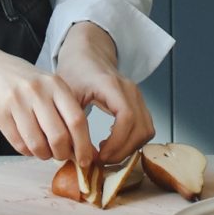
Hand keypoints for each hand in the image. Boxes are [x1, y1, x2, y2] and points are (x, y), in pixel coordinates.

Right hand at [0, 51, 97, 168]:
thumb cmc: (21, 79)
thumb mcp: (47, 84)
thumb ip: (64, 110)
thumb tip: (81, 146)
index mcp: (55, 84)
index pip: (77, 120)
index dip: (84, 145)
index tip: (85, 159)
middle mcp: (37, 92)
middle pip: (59, 136)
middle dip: (63, 154)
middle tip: (61, 156)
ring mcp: (17, 102)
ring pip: (38, 144)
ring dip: (44, 155)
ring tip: (44, 151)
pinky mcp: (0, 114)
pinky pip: (19, 144)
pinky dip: (27, 152)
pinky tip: (28, 145)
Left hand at [53, 23, 153, 163]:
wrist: (87, 54)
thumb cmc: (76, 72)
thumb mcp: (66, 94)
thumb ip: (71, 121)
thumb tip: (76, 152)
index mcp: (111, 85)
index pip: (126, 117)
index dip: (117, 142)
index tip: (100, 155)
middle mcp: (130, 90)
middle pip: (141, 128)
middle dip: (123, 151)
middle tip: (102, 160)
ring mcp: (138, 96)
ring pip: (147, 131)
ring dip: (130, 148)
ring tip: (107, 153)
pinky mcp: (140, 103)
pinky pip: (146, 128)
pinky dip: (134, 142)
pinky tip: (114, 144)